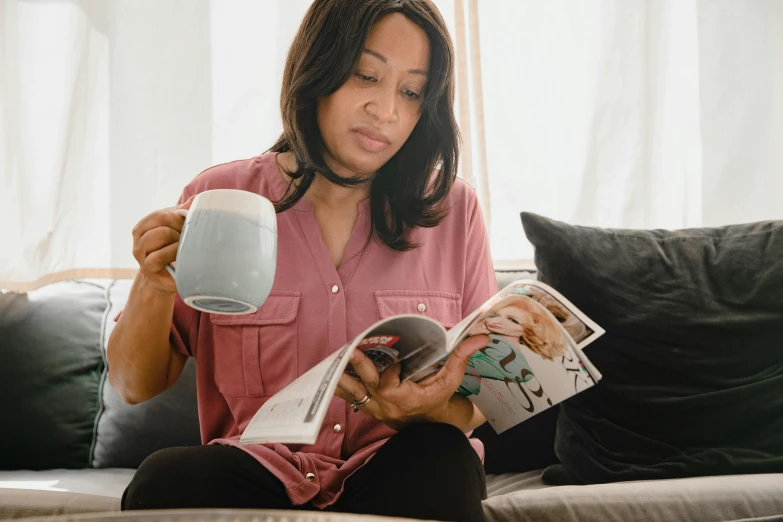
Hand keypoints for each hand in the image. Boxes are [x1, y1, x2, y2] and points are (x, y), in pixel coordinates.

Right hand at [131, 195, 194, 293]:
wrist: (168, 278)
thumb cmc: (173, 251)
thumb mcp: (178, 230)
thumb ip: (184, 214)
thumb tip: (196, 198)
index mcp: (144, 226)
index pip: (161, 214)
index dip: (178, 218)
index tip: (187, 229)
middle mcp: (138, 237)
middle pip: (161, 220)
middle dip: (178, 227)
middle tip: (186, 239)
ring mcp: (140, 253)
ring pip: (161, 234)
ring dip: (177, 240)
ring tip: (182, 248)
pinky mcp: (147, 267)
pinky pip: (159, 255)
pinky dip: (173, 253)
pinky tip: (179, 258)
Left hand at [335, 334, 489, 430]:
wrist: (428, 424)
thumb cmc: (440, 398)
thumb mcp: (451, 380)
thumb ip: (461, 357)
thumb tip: (480, 336)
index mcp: (405, 399)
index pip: (391, 385)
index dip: (390, 372)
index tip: (394, 359)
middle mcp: (386, 404)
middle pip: (367, 387)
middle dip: (359, 368)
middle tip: (351, 351)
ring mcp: (373, 406)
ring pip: (351, 392)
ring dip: (340, 376)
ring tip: (328, 361)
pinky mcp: (366, 405)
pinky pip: (347, 395)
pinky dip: (338, 382)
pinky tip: (327, 369)